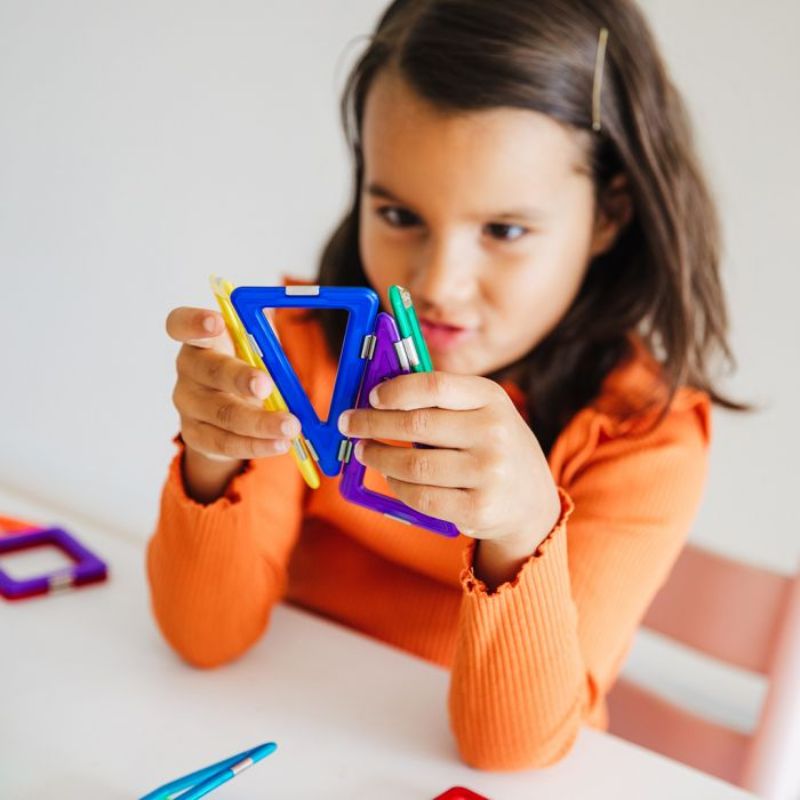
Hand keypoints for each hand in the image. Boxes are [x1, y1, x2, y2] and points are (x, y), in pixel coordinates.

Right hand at [165, 306, 300, 500]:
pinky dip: (256, 445)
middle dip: (240, 379)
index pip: (181, 324)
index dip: (194, 322)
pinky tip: (280, 444)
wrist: (230, 405)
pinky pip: (225, 443)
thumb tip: (299, 309)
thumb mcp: (256, 341)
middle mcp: (189, 368)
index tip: (216, 322)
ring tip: (290, 426)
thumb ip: (268, 331)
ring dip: (258, 422)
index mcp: (202, 338)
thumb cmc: (246, 363)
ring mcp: (188, 404)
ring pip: (222, 414)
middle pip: (210, 371)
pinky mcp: (196, 435)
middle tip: (266, 386)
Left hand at [338, 371, 560, 577]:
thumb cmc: (492, 446)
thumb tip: (379, 392)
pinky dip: (396, 485)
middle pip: (417, 425)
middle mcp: (495, 433)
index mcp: (493, 399)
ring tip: (365, 450)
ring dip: (379, 456)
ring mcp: (489, 474)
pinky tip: (389, 475)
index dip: (396, 390)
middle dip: (372, 423)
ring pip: (413, 464)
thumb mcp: (483, 412)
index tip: (371, 396)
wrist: (531, 502)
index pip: (434, 386)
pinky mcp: (478, 509)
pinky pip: (420, 496)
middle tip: (350, 423)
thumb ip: (442, 400)